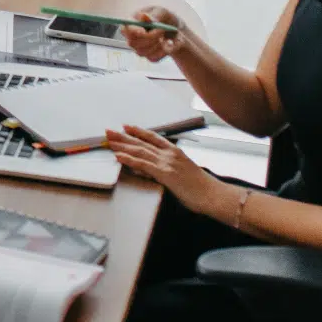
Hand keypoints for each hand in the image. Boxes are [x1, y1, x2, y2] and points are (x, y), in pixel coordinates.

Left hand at [106, 125, 220, 212]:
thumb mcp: (184, 173)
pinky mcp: (164, 174)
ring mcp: (167, 163)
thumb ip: (171, 168)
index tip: (126, 126)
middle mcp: (169, 154)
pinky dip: (129, 159)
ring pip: (140, 151)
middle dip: (124, 136)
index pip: (153, 138)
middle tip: (109, 131)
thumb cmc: (202, 188)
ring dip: (122, 145)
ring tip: (109, 141)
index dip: (138, 131)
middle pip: (142, 142)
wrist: (212, 195)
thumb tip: (156, 170)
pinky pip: (143, 164)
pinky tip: (119, 156)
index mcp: (175, 152)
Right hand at [120, 5, 189, 63]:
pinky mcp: (148, 56)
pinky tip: (167, 44)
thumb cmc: (165, 17)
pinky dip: (162, 52)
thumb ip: (153, 15)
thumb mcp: (161, 12)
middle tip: (162, 30)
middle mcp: (132, 36)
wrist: (175, 30)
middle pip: (133, 43)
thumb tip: (143, 15)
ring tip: (165, 36)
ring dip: (157, 44)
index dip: (132, 31)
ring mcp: (138, 48)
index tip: (143, 31)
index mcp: (132, 22)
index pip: (125, 29)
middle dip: (149, 37)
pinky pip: (152, 58)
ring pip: (142, 52)